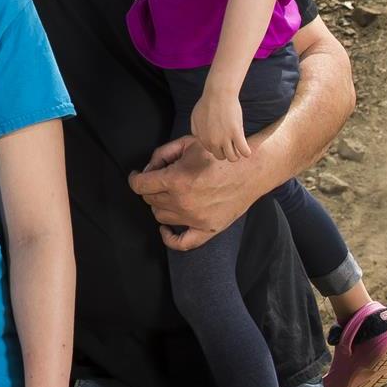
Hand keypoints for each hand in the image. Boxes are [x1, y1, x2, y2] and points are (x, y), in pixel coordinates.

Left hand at [129, 135, 266, 250]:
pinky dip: (169, 238)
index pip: (140, 185)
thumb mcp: (187, 143)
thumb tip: (148, 170)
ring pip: (160, 216)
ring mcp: (195, 219)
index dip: (135, 178)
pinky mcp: (207, 229)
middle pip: (149, 200)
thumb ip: (161, 154)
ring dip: (160, 205)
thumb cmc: (219, 156)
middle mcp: (183, 202)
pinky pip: (181, 243)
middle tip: (160, 179)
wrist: (250, 170)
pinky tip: (165, 229)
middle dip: (150, 188)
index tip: (138, 176)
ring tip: (170, 194)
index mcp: (176, 180)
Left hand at [191, 87, 251, 161]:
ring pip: (232, 157)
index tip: (223, 141)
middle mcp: (213, 141)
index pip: (212, 151)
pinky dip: (246, 153)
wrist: (218, 94)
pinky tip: (247, 151)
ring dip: (236, 155)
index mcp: (203, 138)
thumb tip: (198, 137)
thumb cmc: (207, 103)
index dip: (218, 147)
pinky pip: (244, 150)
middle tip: (232, 145)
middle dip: (226, 152)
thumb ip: (195, 130)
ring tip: (239, 149)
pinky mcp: (236, 133)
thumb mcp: (195, 117)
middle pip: (221, 157)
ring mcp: (225, 138)